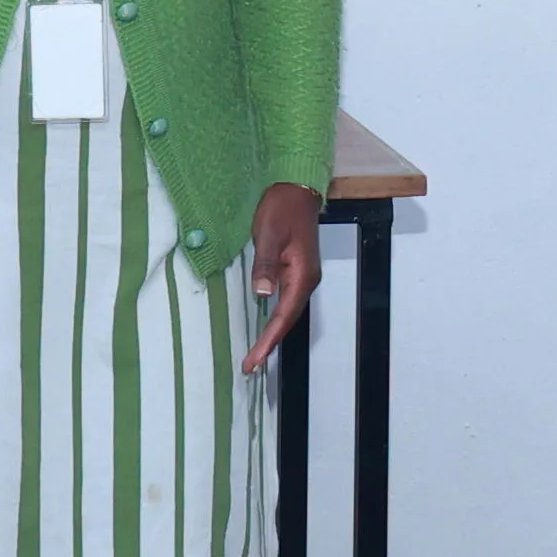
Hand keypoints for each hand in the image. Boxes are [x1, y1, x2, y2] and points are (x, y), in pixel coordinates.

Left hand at [239, 182, 323, 376]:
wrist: (296, 190)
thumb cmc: (281, 209)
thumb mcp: (268, 235)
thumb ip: (265, 266)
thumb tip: (262, 294)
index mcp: (302, 275)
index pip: (283, 316)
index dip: (269, 340)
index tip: (255, 360)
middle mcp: (305, 281)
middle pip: (288, 321)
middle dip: (270, 344)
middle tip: (251, 366)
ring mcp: (301, 277)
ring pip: (287, 314)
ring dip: (272, 335)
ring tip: (256, 355)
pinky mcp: (295, 272)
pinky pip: (284, 302)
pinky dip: (273, 319)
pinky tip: (263, 328)